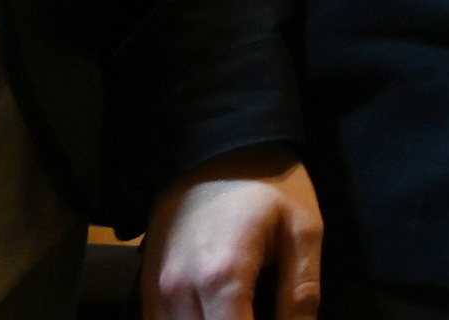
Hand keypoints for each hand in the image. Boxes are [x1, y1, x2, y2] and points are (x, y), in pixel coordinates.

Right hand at [145, 146, 321, 319]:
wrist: (217, 145)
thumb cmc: (269, 184)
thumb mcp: (303, 231)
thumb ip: (300, 294)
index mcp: (223, 277)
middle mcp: (179, 290)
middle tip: (263, 311)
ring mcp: (155, 289)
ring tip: (243, 310)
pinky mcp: (145, 284)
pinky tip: (216, 313)